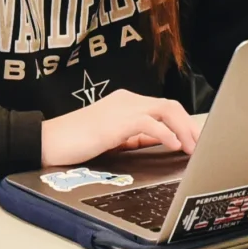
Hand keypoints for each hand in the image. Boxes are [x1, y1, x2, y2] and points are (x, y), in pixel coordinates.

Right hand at [38, 89, 202, 166]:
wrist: (46, 143)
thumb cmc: (75, 143)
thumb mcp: (113, 139)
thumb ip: (136, 137)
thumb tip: (162, 141)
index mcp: (126, 103)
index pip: (164, 108)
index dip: (184, 123)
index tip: (196, 139)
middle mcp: (127, 101)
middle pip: (170, 106)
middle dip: (189, 125)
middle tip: (201, 145)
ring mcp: (121, 109)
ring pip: (165, 110)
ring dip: (184, 128)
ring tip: (193, 147)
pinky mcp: (115, 122)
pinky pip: (148, 123)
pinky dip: (165, 133)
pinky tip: (174, 146)